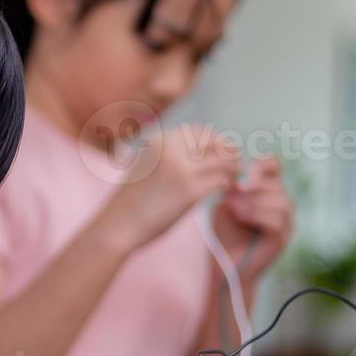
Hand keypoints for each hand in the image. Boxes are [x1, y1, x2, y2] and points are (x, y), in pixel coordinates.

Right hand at [103, 123, 241, 250]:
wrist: (119, 225)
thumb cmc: (132, 200)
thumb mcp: (146, 166)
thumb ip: (168, 156)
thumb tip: (197, 153)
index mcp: (160, 140)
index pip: (200, 131)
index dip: (216, 140)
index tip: (223, 152)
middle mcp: (171, 150)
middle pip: (215, 142)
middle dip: (230, 151)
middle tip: (236, 163)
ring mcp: (182, 170)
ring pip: (223, 160)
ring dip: (232, 168)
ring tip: (233, 178)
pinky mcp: (190, 191)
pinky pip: (221, 181)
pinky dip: (227, 184)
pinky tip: (224, 191)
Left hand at [210, 155, 293, 282]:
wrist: (225, 266)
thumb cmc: (224, 235)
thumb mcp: (225, 206)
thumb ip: (233, 191)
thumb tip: (241, 181)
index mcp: (269, 194)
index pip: (276, 168)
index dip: (264, 163)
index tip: (247, 169)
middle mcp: (282, 207)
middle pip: (278, 185)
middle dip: (254, 186)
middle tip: (234, 193)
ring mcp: (285, 225)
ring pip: (281, 202)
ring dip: (255, 201)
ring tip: (235, 208)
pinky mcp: (281, 240)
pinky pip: (277, 221)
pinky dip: (257, 215)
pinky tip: (240, 216)